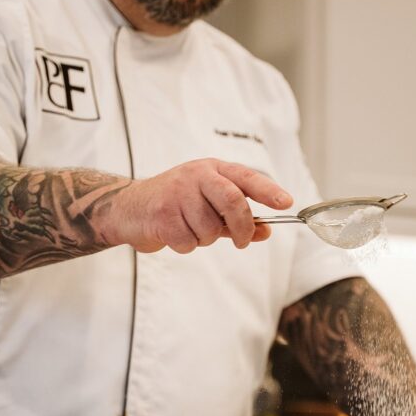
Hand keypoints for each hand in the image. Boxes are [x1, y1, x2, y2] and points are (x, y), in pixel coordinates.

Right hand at [104, 159, 292, 253]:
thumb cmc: (174, 204)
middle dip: (243, 226)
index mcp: (211, 169)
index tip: (286, 203)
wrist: (129, 208)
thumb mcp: (208, 205)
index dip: (268, 191)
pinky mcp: (162, 214)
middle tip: (242, 241)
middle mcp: (196, 176)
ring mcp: (177, 193)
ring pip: (210, 228)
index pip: (246, 177)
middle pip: (233, 201)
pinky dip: (186, 246)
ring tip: (190, 230)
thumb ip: (236, 218)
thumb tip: (266, 231)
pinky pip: (189, 241)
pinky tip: (174, 234)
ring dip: (205, 239)